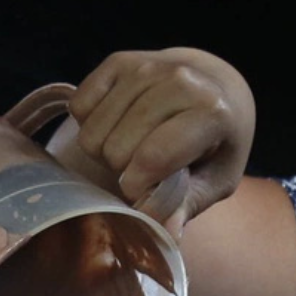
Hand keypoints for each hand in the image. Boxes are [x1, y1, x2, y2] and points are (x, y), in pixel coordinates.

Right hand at [64, 49, 255, 221]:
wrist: (215, 88)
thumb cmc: (215, 144)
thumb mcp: (215, 180)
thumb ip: (186, 205)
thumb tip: (164, 235)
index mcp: (211, 111)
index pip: (152, 158)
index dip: (138, 187)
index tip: (144, 193)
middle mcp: (179, 79)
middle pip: (115, 148)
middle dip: (122, 169)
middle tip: (143, 166)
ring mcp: (146, 65)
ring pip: (92, 130)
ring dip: (105, 148)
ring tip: (131, 146)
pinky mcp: (119, 60)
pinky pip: (79, 107)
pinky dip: (91, 123)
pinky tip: (118, 123)